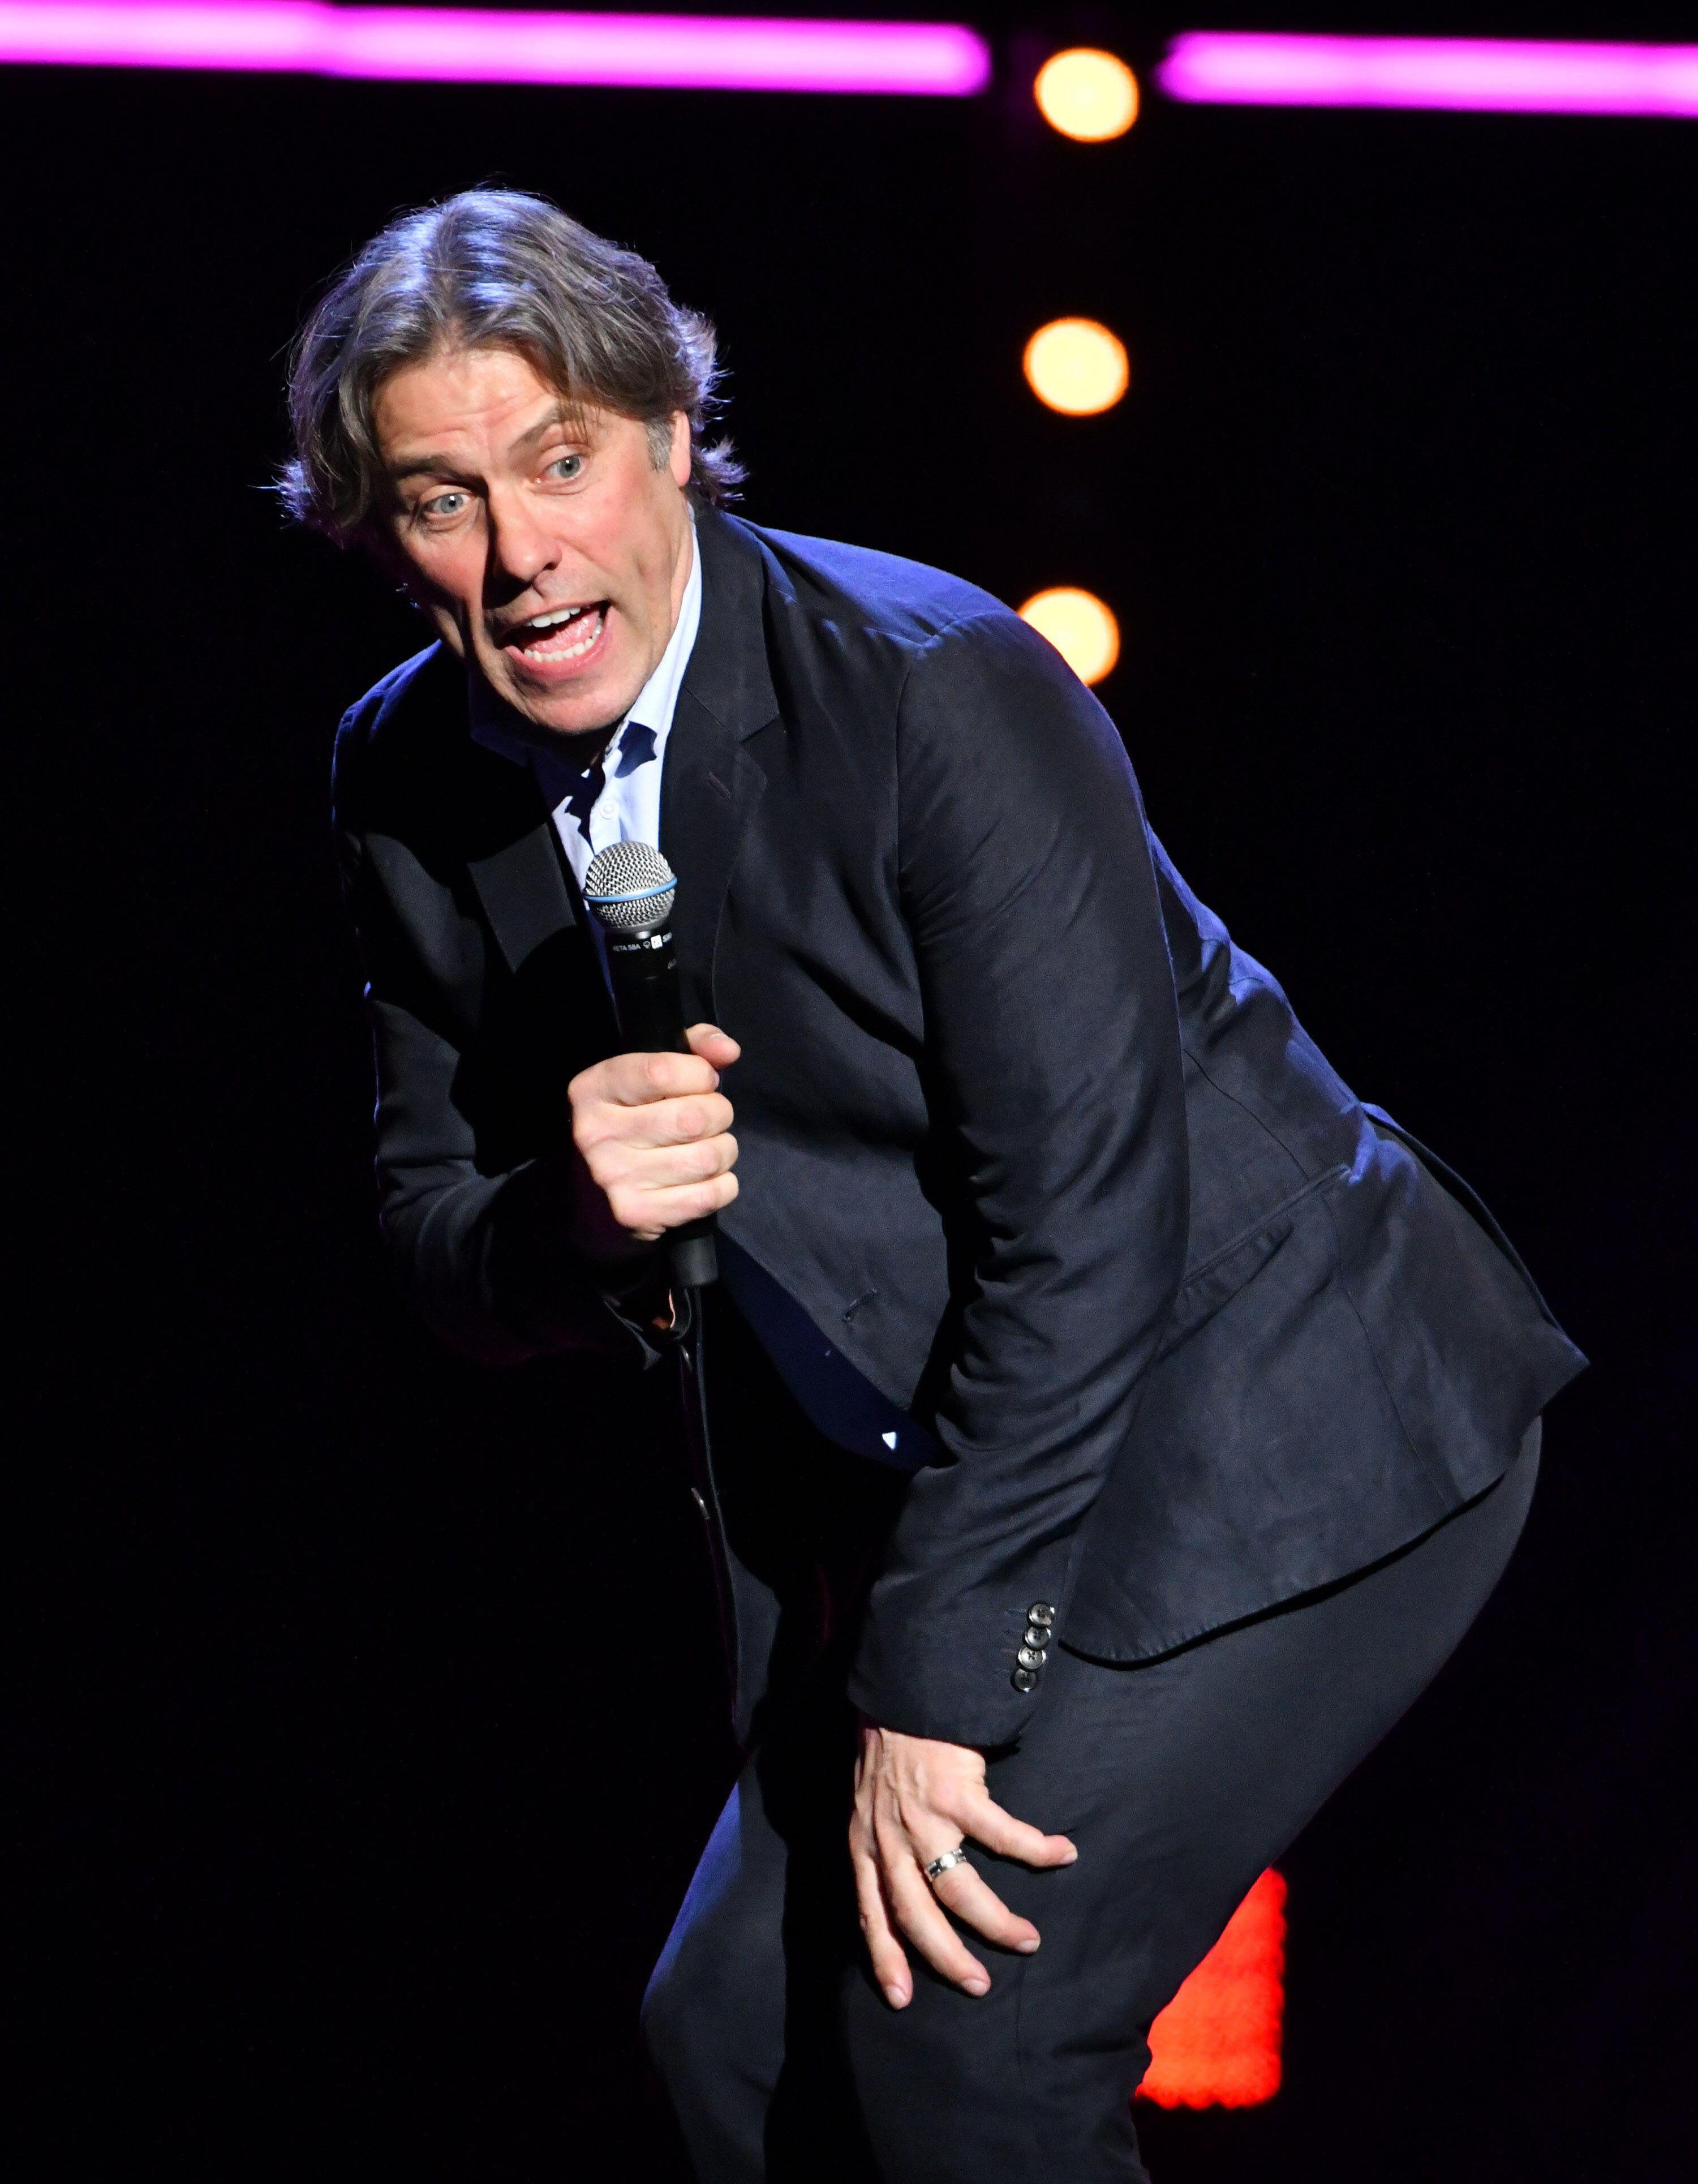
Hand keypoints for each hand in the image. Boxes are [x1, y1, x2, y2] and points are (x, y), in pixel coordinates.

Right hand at [566, 1024, 739, 1260]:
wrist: (592, 1201)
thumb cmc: (630, 1124)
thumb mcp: (645, 1076)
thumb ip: (690, 1048)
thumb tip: (727, 1050)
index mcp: (593, 1090)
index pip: (661, 1071)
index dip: (700, 1074)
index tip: (702, 1081)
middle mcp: (597, 1134)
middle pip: (694, 1118)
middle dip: (719, 1114)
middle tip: (710, 1119)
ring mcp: (615, 1178)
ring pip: (708, 1157)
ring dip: (724, 1150)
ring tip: (709, 1148)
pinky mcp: (638, 1215)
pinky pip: (710, 1195)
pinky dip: (723, 1185)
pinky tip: (706, 1179)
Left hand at [850, 1722, 1076, 2008]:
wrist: (903, 1689)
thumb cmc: (888, 1746)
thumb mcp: (867, 1802)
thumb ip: (881, 1841)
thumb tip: (905, 1883)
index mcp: (865, 1842)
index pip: (871, 1912)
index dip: (884, 1957)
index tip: (902, 1999)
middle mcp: (889, 1837)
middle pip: (918, 1915)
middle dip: (949, 1958)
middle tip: (980, 1986)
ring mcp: (923, 1816)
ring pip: (959, 1890)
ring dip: (995, 1922)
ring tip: (1027, 1939)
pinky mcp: (958, 1791)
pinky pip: (1003, 1835)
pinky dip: (1035, 1849)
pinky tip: (1062, 1854)